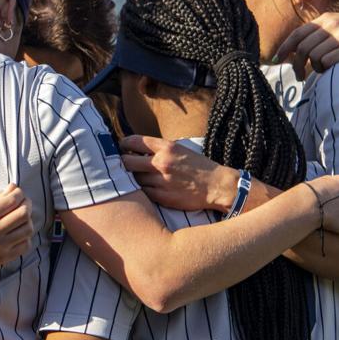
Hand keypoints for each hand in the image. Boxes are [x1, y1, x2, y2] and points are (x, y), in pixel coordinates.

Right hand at [0, 185, 32, 271]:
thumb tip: (13, 188)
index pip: (11, 201)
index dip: (19, 193)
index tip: (18, 192)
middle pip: (23, 214)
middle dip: (27, 204)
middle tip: (24, 202)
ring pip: (27, 229)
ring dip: (28, 219)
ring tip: (22, 217)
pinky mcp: (3, 258)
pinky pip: (25, 245)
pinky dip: (26, 236)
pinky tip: (19, 232)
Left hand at [120, 136, 238, 212]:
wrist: (217, 186)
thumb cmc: (199, 167)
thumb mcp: (181, 150)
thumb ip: (160, 149)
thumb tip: (138, 150)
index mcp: (167, 147)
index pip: (134, 142)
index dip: (123, 145)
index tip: (121, 148)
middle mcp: (162, 162)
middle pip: (127, 161)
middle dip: (122, 163)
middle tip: (123, 165)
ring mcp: (161, 181)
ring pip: (134, 178)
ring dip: (133, 178)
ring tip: (136, 178)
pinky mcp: (162, 197)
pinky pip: (143, 192)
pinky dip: (143, 190)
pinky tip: (147, 188)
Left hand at [275, 13, 338, 80]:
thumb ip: (320, 33)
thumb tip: (296, 49)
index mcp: (326, 19)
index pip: (298, 33)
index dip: (285, 47)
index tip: (277, 59)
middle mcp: (333, 25)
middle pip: (303, 47)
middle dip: (297, 64)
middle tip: (298, 76)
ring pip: (314, 56)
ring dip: (314, 68)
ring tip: (319, 71)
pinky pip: (328, 62)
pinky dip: (325, 69)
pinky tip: (329, 70)